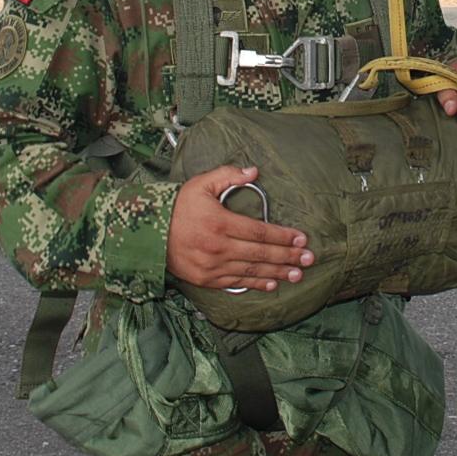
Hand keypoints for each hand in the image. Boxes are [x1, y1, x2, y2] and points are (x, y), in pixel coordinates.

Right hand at [167, 165, 313, 291]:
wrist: (147, 234)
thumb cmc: (178, 207)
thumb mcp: (200, 183)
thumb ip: (228, 175)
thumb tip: (254, 171)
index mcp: (219, 223)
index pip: (260, 232)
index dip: (283, 236)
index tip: (301, 238)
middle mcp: (218, 247)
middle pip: (261, 254)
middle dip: (288, 257)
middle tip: (309, 260)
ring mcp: (212, 266)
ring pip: (252, 271)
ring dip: (277, 273)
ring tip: (297, 275)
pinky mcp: (206, 279)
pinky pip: (236, 283)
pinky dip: (255, 284)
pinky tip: (271, 284)